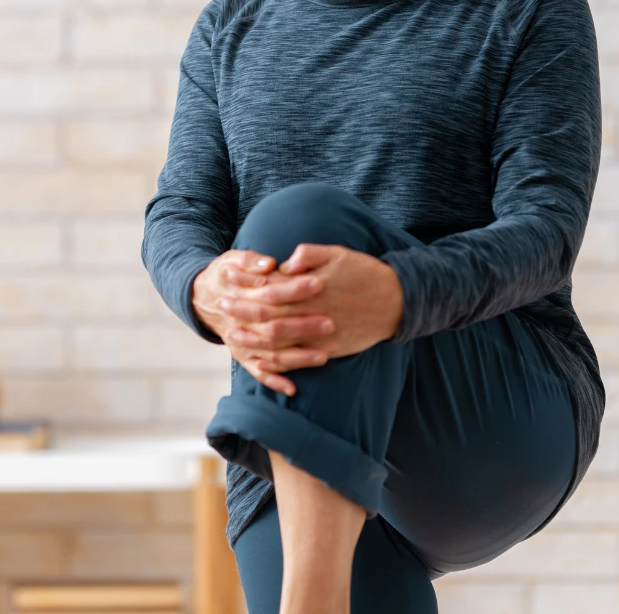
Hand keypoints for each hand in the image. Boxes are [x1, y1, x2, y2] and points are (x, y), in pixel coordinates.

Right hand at [192, 249, 333, 395]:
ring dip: (296, 357)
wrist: (204, 297)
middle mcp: (241, 323)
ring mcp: (242, 343)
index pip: (271, 293)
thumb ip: (251, 260)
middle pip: (274, 327)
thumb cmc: (227, 274)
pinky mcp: (243, 356)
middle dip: (303, 326)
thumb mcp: (233, 259)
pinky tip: (292, 389)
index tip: (319, 283)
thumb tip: (269, 264)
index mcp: (241, 296)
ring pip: (270, 354)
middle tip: (330, 323)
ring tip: (323, 356)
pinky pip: (258, 373)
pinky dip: (274, 382)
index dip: (295, 288)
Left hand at [225, 243, 402, 361]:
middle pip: (268, 314)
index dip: (247, 283)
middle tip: (221, 305)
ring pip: (279, 341)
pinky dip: (277, 364)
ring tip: (231, 335)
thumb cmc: (365, 273)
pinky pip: (298, 360)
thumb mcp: (339, 254)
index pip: (270, 286)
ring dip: (252, 338)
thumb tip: (285, 262)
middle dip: (242, 310)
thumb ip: (309, 255)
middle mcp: (312, 312)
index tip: (227, 277)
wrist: (397, 302)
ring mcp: (319, 334)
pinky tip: (260, 362)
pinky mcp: (328, 350)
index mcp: (311, 287)